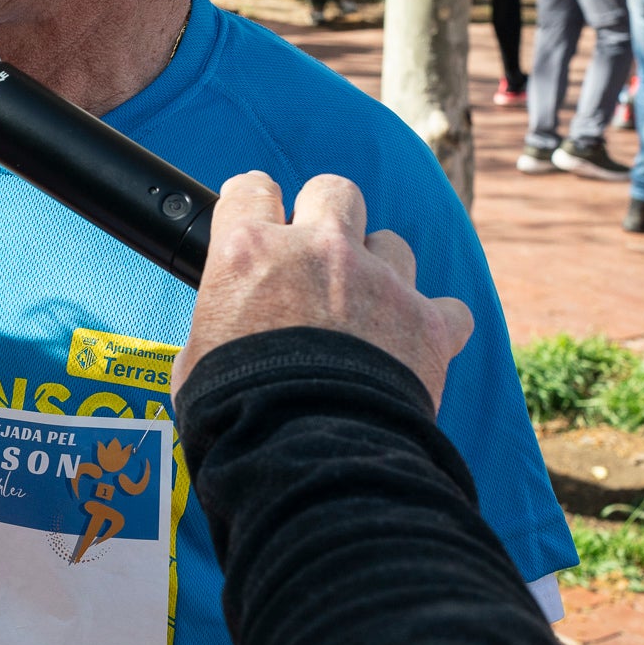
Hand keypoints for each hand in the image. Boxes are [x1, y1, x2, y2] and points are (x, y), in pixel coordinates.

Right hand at [170, 172, 473, 409]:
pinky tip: (417, 345)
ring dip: (379, 270)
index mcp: (250, 252)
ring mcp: (379, 282)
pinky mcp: (428, 323)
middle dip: (326, 215)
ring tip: (365, 310)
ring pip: (392, 244)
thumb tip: (223, 332)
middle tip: (318, 255)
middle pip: (333, 192)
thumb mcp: (195, 358)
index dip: (254, 204)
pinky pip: (448, 307)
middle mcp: (318, 251)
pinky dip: (434, 323)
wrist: (305, 454)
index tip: (258, 220)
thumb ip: (217, 324)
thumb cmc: (235, 412)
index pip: (250, 190)